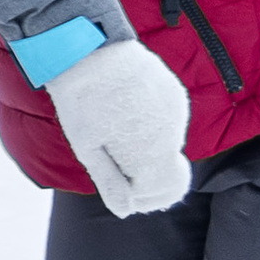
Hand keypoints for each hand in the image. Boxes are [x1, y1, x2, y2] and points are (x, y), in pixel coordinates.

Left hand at [47, 38, 191, 214]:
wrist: (89, 49)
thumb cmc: (82, 102)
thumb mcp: (88, 149)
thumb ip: (110, 182)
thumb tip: (125, 210)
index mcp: (151, 153)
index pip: (165, 192)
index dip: (144, 198)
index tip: (124, 193)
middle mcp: (172, 134)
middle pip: (167, 169)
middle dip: (143, 174)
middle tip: (113, 162)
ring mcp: (176, 111)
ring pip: (166, 145)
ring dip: (146, 147)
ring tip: (113, 129)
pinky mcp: (175, 93)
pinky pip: (168, 123)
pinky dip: (151, 127)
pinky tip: (125, 114)